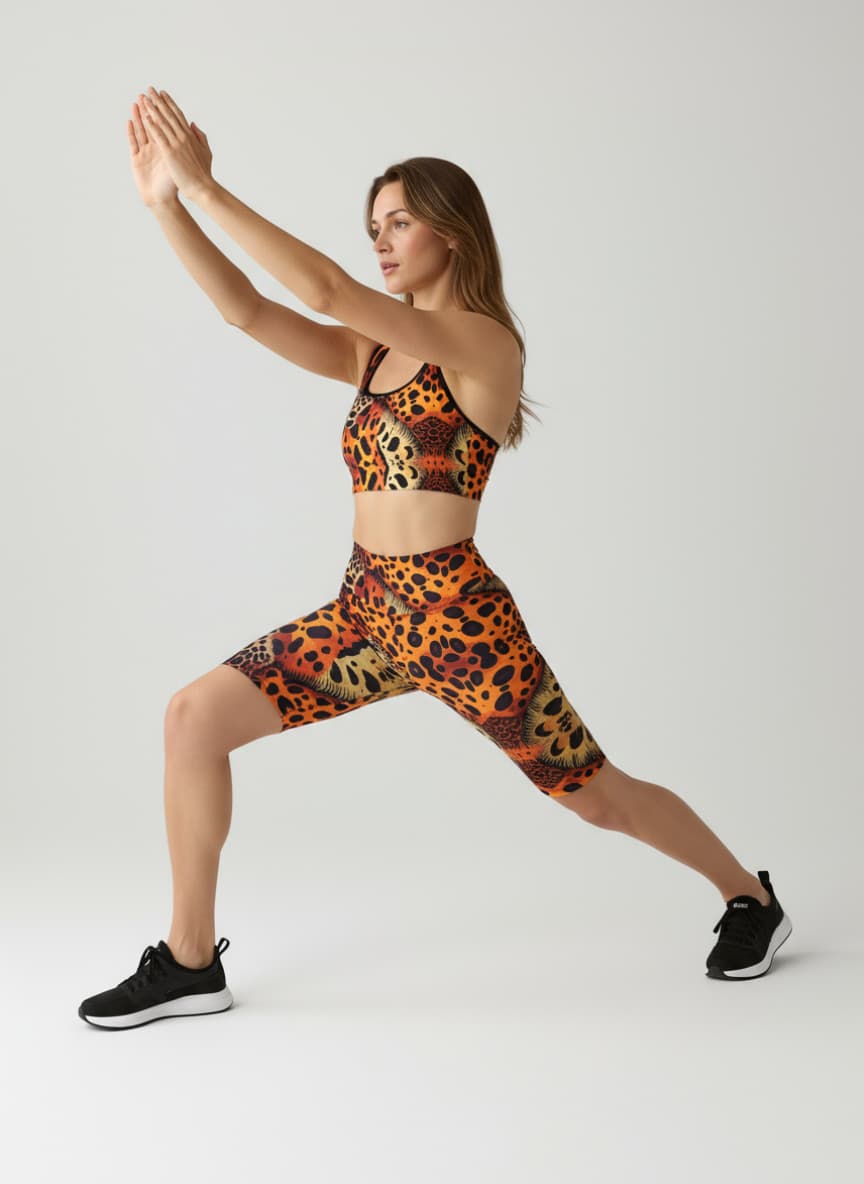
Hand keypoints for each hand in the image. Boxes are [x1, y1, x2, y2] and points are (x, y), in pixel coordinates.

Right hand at [127, 95, 178, 207]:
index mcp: (167, 146)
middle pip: (152, 124)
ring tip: (137, 102)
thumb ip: (188, 145)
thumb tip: (193, 127)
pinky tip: (130, 121)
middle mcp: (155, 147)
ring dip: (139, 116)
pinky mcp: (137, 160)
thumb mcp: (183, 164)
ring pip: (142, 130)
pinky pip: (134, 143)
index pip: (165, 124)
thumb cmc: (174, 185)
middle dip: (149, 109)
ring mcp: (145, 152)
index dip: (163, 110)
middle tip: (146, 93)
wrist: (163, 200)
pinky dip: (132, 132)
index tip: (162, 96)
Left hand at [137, 86, 215, 203]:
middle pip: (168, 114)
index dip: (169, 103)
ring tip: (144, 98)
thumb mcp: (206, 152)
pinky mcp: (170, 153)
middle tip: (150, 89)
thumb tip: (193, 124)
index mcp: (191, 136)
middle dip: (159, 101)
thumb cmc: (204, 173)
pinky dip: (152, 126)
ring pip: (162, 122)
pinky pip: (159, 136)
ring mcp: (176, 144)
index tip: (162, 93)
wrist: (203, 187)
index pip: (178, 115)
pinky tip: (145, 117)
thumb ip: (200, 136)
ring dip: (153, 109)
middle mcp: (183, 137)